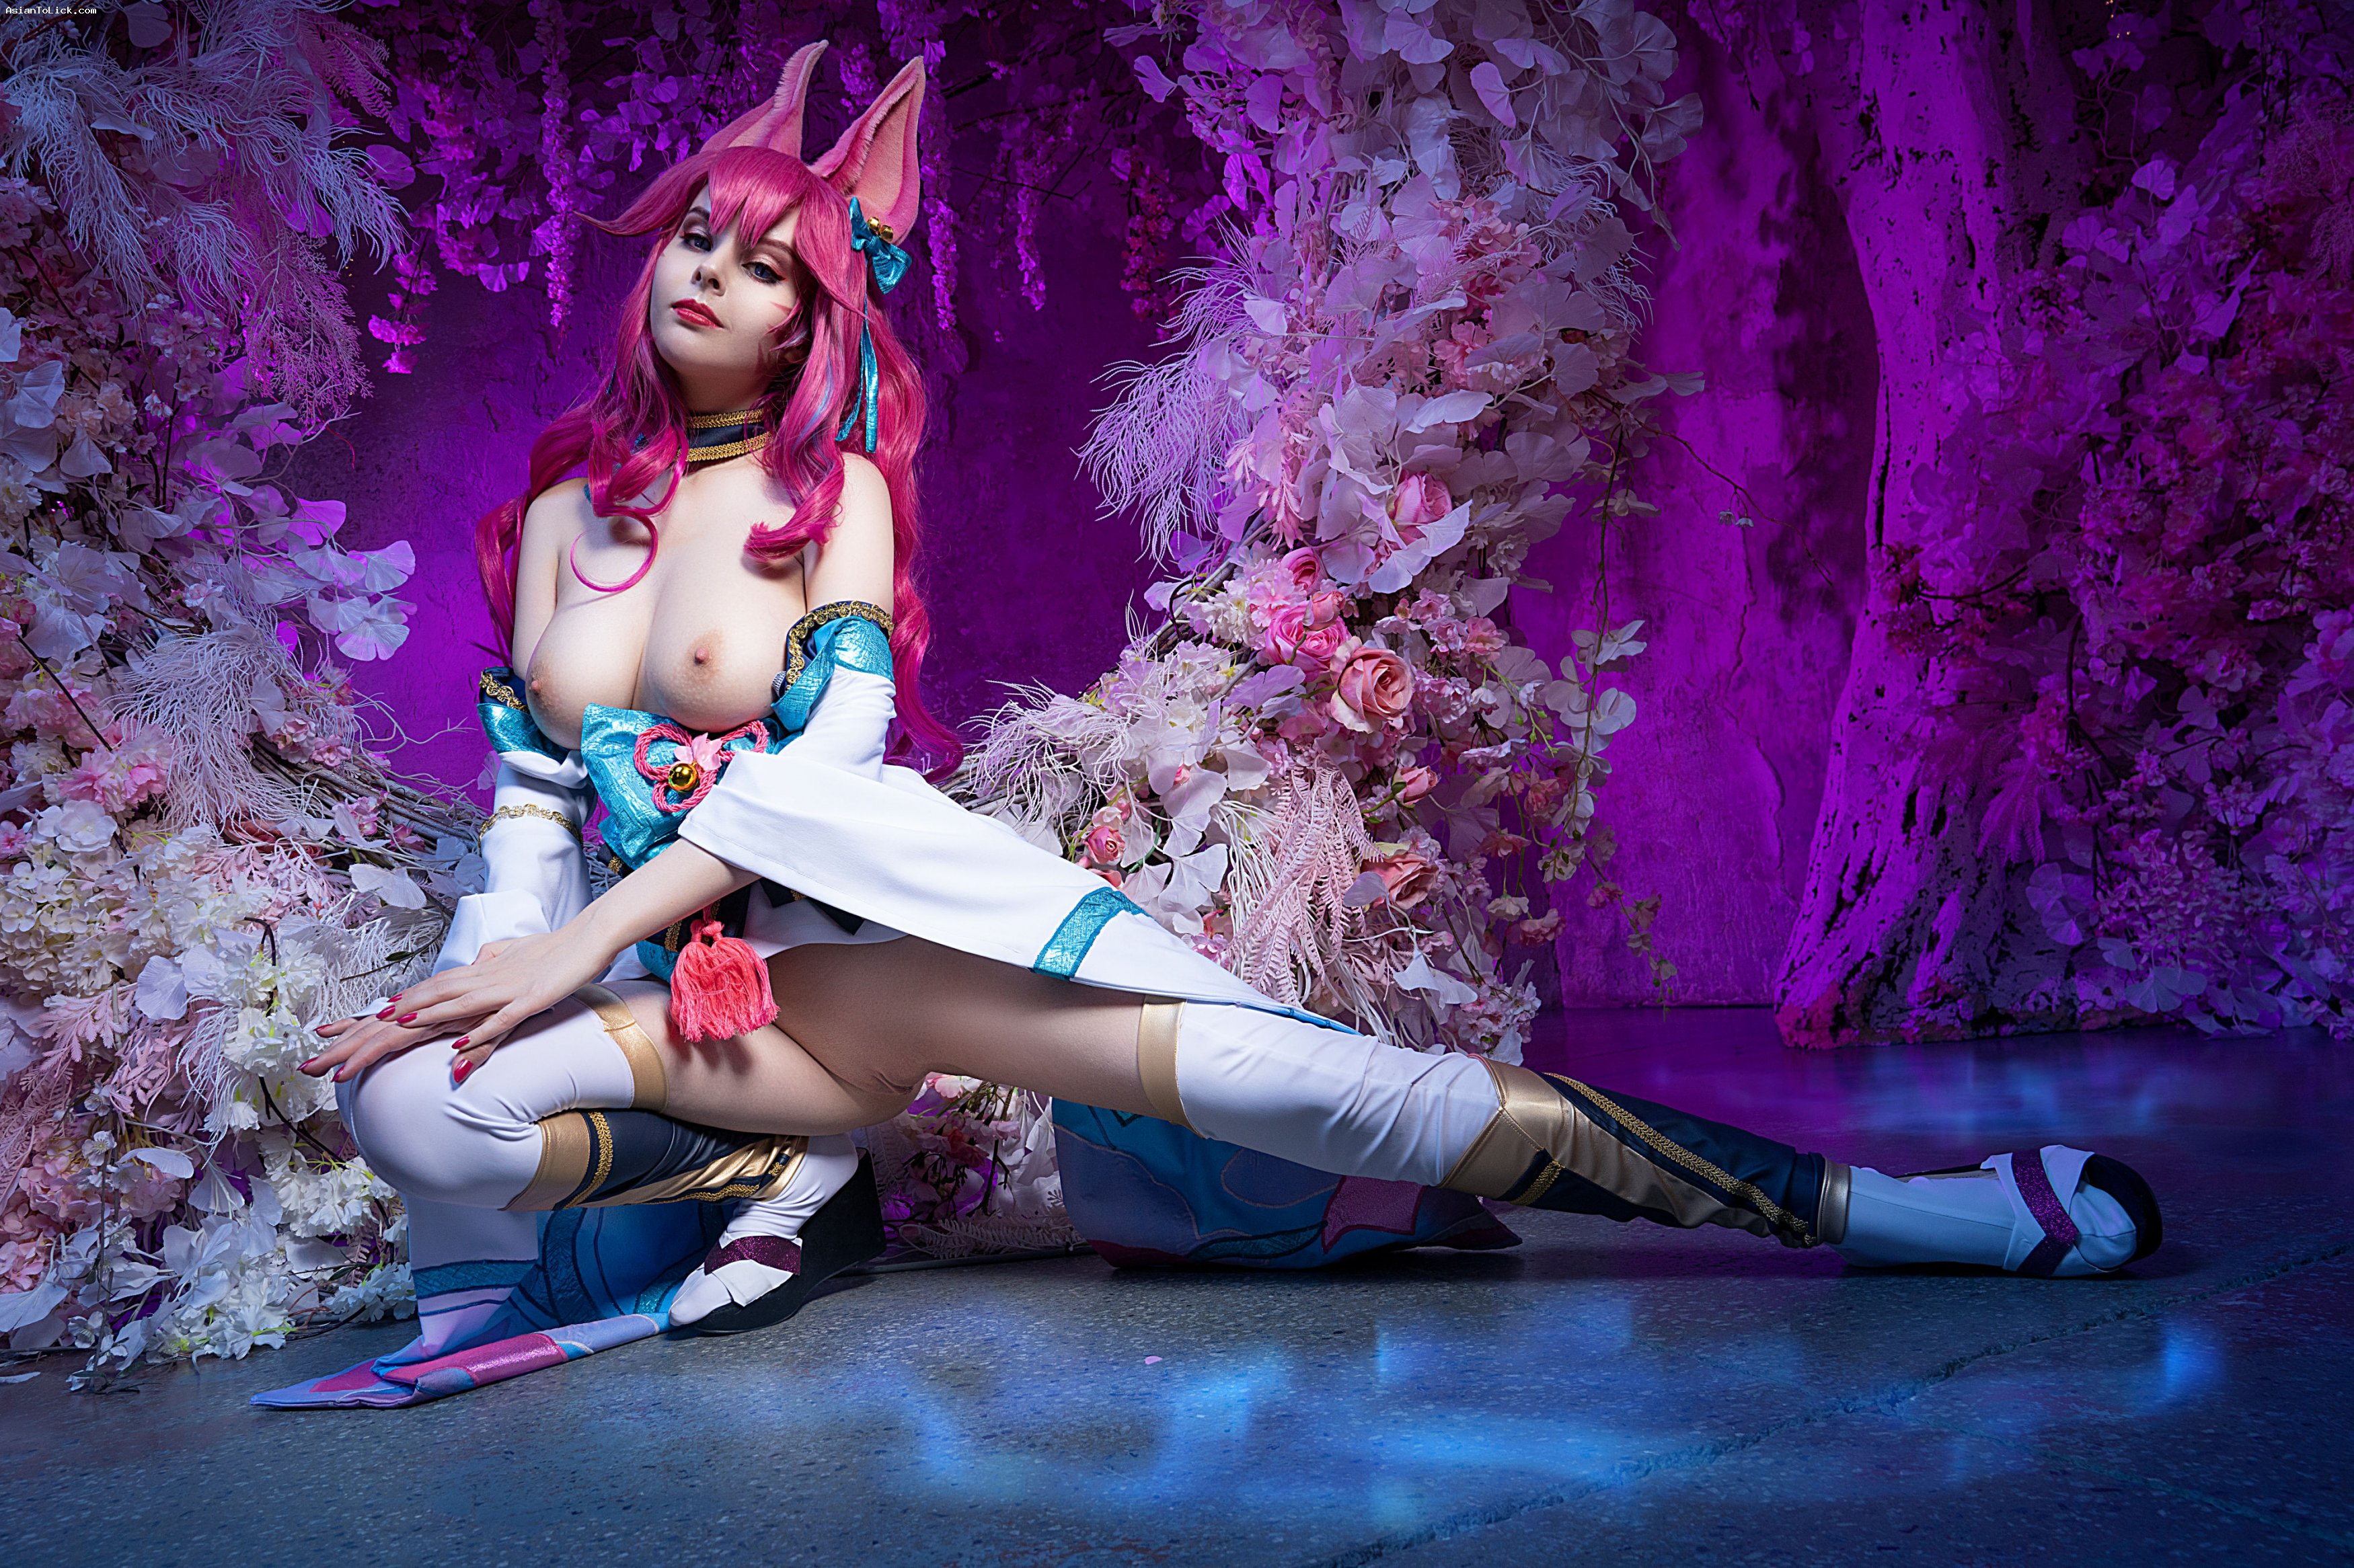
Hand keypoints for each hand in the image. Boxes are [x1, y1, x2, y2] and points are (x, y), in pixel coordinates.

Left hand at [302, 927, 617, 1083]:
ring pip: (452, 1006)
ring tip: (384, 1035)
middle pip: (423, 1003)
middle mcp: (480, 979)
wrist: (590, 935)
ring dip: (418, 1020)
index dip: (384, 1008)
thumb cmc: (553, 949)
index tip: (346, 1026)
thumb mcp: (513, 958)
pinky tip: (455, 1046)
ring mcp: (503, 989)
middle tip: (339, 1049)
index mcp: (474, 974)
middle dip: (380, 1026)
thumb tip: (474, 963)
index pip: (421, 991)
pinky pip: (499, 1019)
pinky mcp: (530, 999)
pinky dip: (476, 1032)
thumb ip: (490, 962)